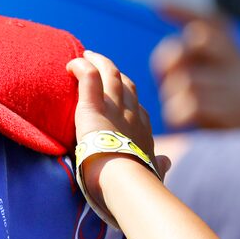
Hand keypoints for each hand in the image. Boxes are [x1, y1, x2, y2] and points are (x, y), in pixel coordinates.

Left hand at [66, 51, 170, 220]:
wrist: (126, 182)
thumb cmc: (139, 183)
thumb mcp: (154, 173)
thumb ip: (159, 166)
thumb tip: (167, 162)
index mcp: (143, 131)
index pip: (137, 107)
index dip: (129, 96)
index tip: (121, 92)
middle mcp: (131, 114)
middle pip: (126, 85)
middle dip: (115, 73)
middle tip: (102, 65)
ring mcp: (113, 108)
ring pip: (109, 75)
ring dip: (98, 62)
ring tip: (87, 55)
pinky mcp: (93, 108)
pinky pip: (88, 78)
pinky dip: (80, 67)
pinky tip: (72, 63)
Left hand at [151, 7, 239, 130]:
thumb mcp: (232, 100)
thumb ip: (206, 77)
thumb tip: (167, 65)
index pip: (215, 23)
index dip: (185, 11)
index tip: (157, 5)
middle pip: (195, 42)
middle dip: (169, 58)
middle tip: (164, 80)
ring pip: (187, 79)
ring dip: (173, 98)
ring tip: (178, 115)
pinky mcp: (234, 112)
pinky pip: (190, 104)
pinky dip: (178, 115)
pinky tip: (181, 126)